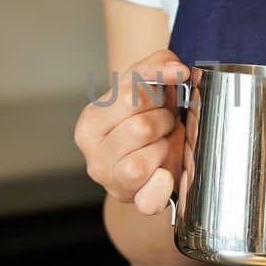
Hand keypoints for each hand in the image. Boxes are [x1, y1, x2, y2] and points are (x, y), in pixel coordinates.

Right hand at [74, 47, 188, 213]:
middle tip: (164, 124)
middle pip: (141, 129)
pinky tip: (165, 173)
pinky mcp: (132, 202)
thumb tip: (175, 68)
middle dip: (163, 122)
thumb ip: (158, 64)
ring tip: (163, 144)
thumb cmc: (148, 119)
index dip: (157, 94)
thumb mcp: (148, 86)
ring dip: (164, 149)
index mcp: (90, 123)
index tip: (163, 96)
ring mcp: (110, 182)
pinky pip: (149, 199)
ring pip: (142, 163)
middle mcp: (93, 156)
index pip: (130, 97)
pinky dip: (162, 186)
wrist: (155, 157)